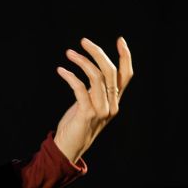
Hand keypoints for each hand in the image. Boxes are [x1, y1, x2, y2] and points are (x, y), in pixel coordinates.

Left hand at [52, 37, 132, 162]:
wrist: (69, 148)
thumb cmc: (78, 123)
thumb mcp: (91, 103)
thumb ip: (96, 90)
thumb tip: (93, 67)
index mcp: (115, 101)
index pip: (126, 75)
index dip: (126, 57)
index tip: (120, 40)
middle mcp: (112, 105)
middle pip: (110, 71)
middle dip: (97, 53)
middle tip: (83, 41)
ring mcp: (101, 110)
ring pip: (96, 77)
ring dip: (81, 61)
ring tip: (69, 53)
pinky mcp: (87, 114)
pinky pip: (80, 88)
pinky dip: (70, 76)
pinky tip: (61, 70)